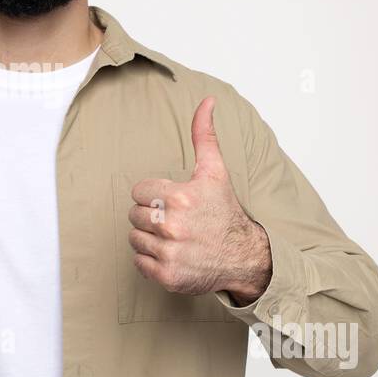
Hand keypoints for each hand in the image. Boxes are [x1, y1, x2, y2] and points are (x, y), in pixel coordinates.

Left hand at [127, 96, 271, 303]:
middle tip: (174, 220)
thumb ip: (204, 135)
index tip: (173, 201)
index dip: (154, 194)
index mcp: (180, 197)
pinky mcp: (167, 275)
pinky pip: (138, 262)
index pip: (139, 191)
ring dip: (149, 237)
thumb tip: (207, 100)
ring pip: (134, 238)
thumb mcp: (215, 171)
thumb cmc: (224, 212)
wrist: (243, 256)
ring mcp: (169, 252)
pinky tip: (171, 253)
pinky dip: (150, 260)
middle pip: (134, 214)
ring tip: (173, 237)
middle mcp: (173, 225)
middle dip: (150, 215)